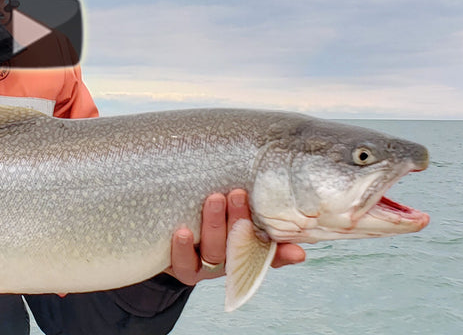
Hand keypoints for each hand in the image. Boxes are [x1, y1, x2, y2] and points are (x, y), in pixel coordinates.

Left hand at [166, 189, 304, 285]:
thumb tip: (290, 232)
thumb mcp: (226, 214)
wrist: (165, 234)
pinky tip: (183, 232)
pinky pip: (183, 263)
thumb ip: (251, 215)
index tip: (297, 251)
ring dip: (215, 226)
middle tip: (237, 194)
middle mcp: (227, 262)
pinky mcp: (181, 268)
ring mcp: (204, 267)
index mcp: (243, 251)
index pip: (268, 253)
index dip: (283, 255)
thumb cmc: (202, 220)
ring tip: (214, 199)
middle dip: (240, 220)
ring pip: (214, 252)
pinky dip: (183, 248)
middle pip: (238, 247)